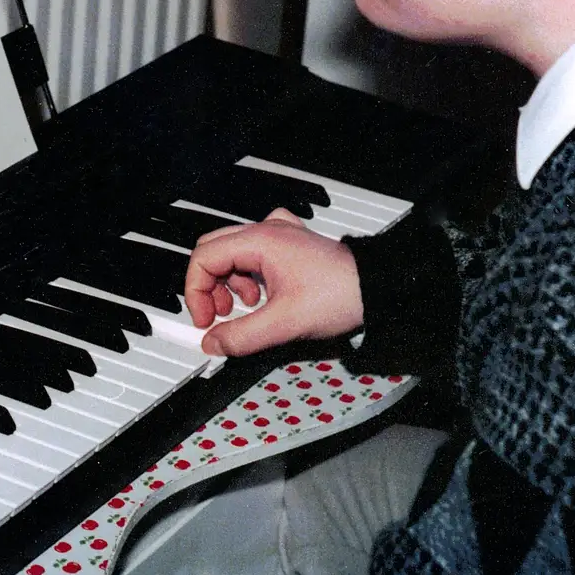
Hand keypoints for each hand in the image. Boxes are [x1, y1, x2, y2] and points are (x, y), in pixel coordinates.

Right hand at [184, 207, 363, 355]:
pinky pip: (254, 252)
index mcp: (259, 241)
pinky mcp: (290, 244)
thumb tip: (213, 344)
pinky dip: (248, 274)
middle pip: (213, 251)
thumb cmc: (340, 295)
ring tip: (244, 308)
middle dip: (209, 287)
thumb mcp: (284, 324)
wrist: (378, 288)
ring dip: (229, 282)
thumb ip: (242, 336)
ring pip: (233, 252)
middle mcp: (266, 230)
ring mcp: (280, 234)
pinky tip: (261, 295)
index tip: (205, 320)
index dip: (196, 292)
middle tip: (216, 316)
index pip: (204, 258)